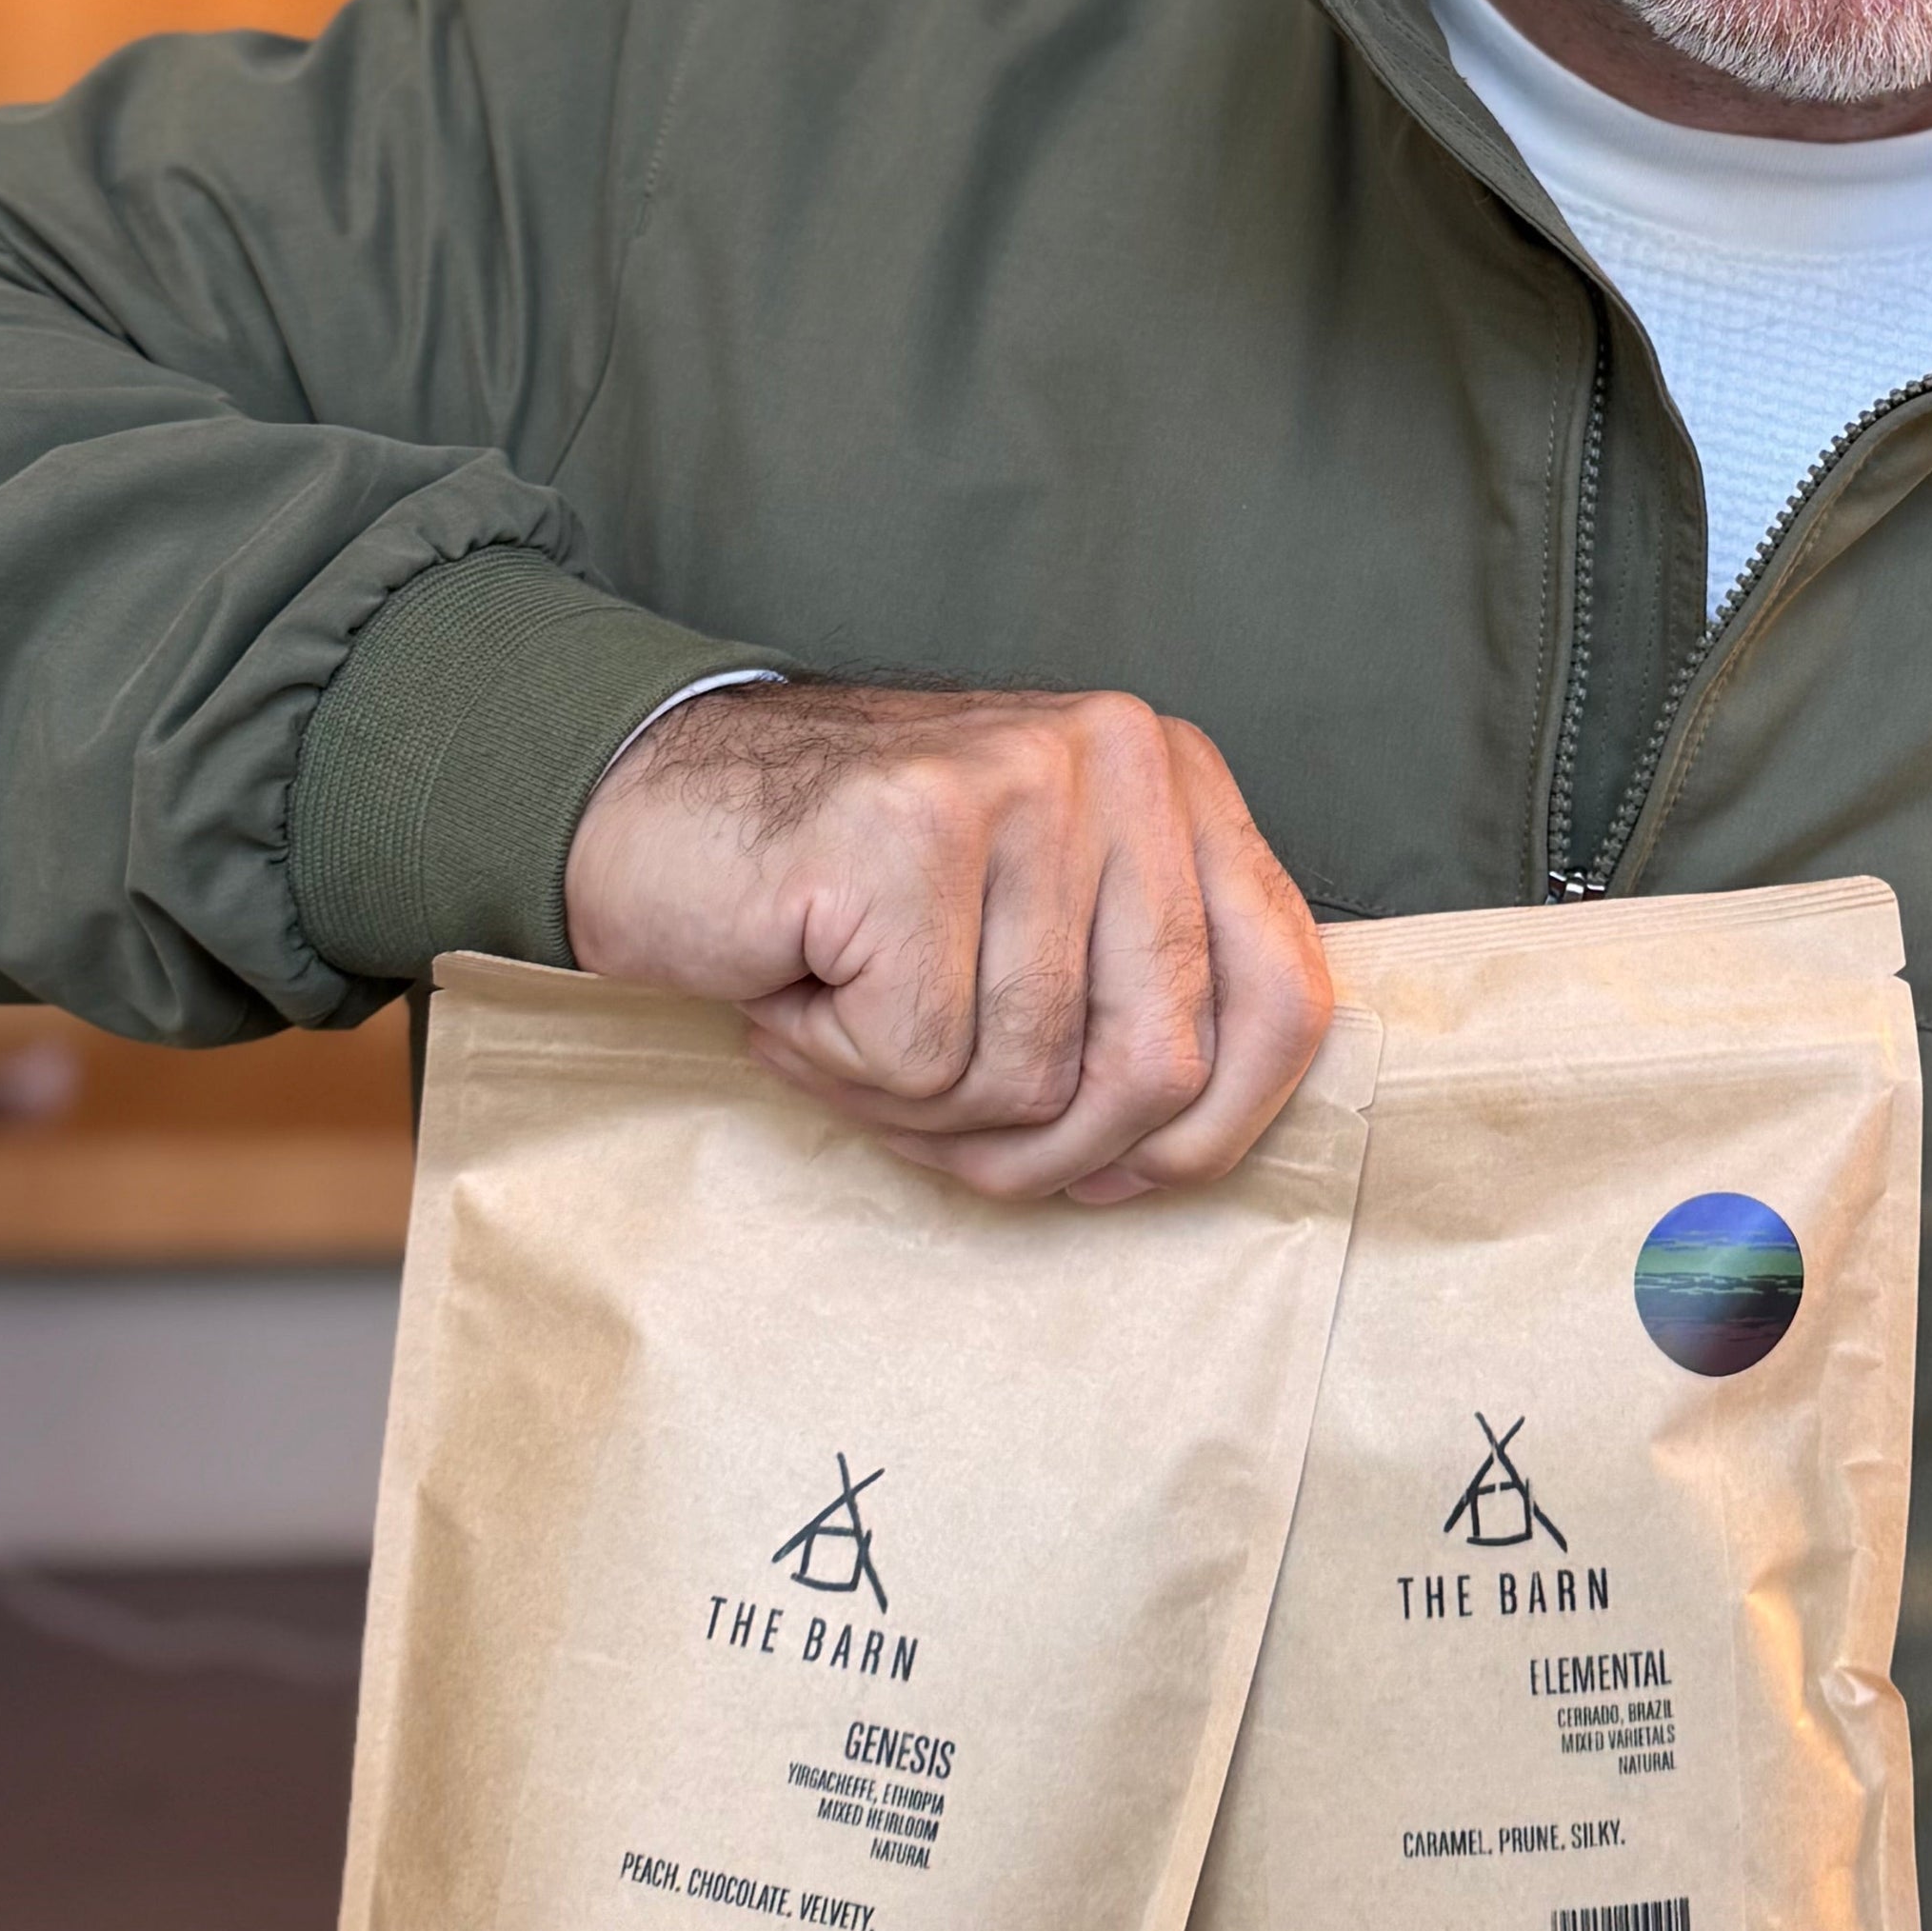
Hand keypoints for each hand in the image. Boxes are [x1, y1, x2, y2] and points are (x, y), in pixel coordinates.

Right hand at [561, 681, 1333, 1205]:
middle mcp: (1118, 758)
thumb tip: (1202, 1141)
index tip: (1119, 1172)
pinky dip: (841, 1069)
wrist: (645, 810)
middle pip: (1158, 1065)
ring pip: (1029, 1076)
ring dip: (917, 1106)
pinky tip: (797, 991)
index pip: (1286, 997)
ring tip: (847, 1021)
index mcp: (1176, 780)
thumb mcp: (1035, 938)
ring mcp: (1017, 781)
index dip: (1213, 1129)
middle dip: (1040, 1144)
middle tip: (933, 1109)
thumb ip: (1142, 1002)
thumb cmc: (851, 906)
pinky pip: (921, 1058)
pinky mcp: (909, 829)